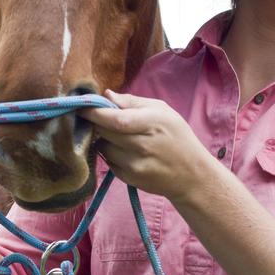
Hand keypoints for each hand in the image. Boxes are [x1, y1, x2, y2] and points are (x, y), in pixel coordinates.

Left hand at [82, 90, 212, 201]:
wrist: (191, 175)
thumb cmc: (177, 137)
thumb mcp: (162, 111)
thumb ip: (133, 102)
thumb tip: (106, 95)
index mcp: (152, 123)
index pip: (115, 119)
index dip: (94, 113)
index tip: (82, 106)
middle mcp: (142, 145)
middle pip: (104, 132)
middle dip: (97, 123)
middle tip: (99, 118)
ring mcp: (135, 165)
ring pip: (103, 147)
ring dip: (104, 139)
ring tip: (118, 136)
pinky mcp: (129, 178)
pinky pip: (108, 162)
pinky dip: (110, 154)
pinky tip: (125, 151)